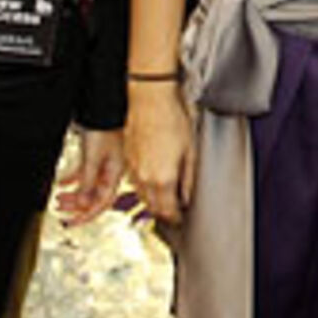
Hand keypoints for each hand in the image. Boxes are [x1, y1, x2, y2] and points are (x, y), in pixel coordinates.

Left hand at [54, 128, 124, 224]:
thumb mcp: (93, 159)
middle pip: (93, 196)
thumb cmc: (103, 130)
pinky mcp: (94, 156)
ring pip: (87, 186)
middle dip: (77, 207)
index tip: (73, 223)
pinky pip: (83, 174)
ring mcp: (102, 164)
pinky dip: (72, 179)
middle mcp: (110, 171)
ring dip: (73, 194)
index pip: (102, 203)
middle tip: (62, 213)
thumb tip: (83, 205)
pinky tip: (62, 182)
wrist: (101, 109)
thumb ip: (87, 183)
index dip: (87, 215)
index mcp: (115, 174)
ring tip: (59, 199)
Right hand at [124, 82, 195, 222]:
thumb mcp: (190, 150)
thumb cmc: (172, 119)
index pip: (167, 210)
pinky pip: (134, 182)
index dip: (175, 217)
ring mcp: (133, 169)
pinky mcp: (127, 159)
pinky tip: (151, 181)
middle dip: (163, 212)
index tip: (181, 217)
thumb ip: (189, 178)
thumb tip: (189, 196)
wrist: (150, 99)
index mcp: (162, 179)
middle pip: (152, 207)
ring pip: (141, 196)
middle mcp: (144, 178)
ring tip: (164, 198)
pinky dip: (143, 188)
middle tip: (173, 211)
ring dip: (152, 201)